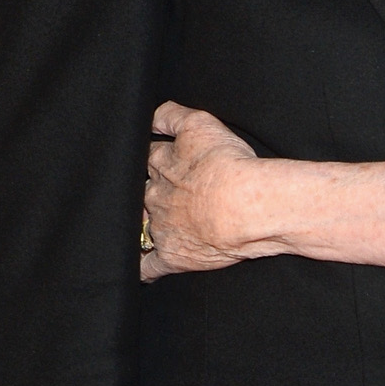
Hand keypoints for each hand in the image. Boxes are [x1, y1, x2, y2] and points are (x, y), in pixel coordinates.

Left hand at [141, 103, 267, 279]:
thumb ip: (171, 115)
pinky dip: (142, 269)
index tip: (160, 160)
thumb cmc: (230, 165)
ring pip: (140, 226)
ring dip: (141, 226)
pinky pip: (148, 267)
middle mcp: (155, 195)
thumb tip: (150, 116)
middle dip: (148, 192)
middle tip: (161, 194)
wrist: (246, 206)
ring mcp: (161, 227)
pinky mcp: (172, 256)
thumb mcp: (200, 123)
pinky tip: (139, 270)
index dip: (154, 158)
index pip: (148, 156)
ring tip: (145, 228)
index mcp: (162, 163)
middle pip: (142, 191)